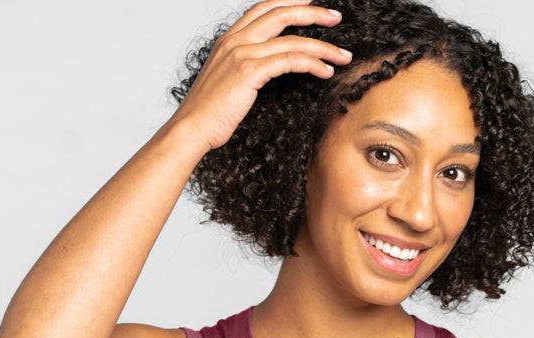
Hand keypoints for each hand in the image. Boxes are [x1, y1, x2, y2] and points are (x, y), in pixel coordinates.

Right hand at [169, 0, 352, 151]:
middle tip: (335, 17)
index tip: (310, 3)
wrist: (190, 129)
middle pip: (280, 13)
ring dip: (322, 45)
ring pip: (291, 39)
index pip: (261, 9)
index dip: (288, 3)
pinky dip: (312, 63)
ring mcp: (241, 54)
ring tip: (343, 54)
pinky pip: (290, 60)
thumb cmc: (207, 116)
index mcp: (227, 41)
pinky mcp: (250, 71)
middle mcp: (234, 41)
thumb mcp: (224, 86)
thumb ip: (241, 73)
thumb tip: (259, 76)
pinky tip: (326, 70)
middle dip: (312, 13)